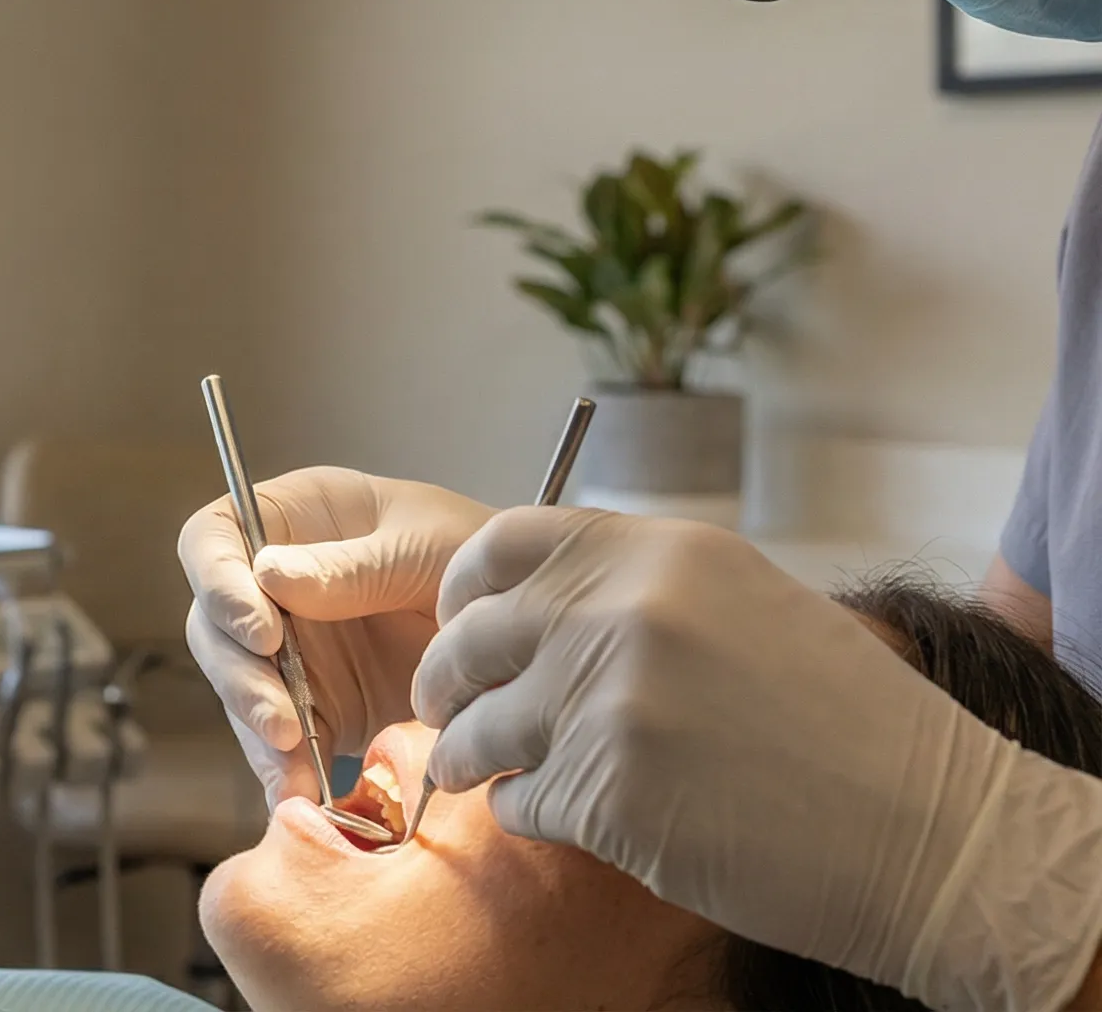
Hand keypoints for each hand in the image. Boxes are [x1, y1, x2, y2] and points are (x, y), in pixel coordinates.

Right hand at [177, 467, 493, 802]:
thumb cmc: (483, 553)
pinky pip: (279, 741)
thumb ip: (352, 566)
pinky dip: (284, 770)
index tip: (262, 631)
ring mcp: (293, 648)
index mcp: (293, 519)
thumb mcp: (425, 546)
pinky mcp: (316, 706)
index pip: (212, 540)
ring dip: (257, 729)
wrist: (531, 629)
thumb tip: (266, 576)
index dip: (217, 583)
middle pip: (213, 625)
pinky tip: (300, 793)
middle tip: (280, 719)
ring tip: (294, 765)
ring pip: (237, 688)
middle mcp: (276, 584)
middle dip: (238, 677)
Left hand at [417, 509, 1101, 1011]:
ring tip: (471, 769)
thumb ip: (641, 592)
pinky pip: (515, 799)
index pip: (504, 542)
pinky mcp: (604, 790)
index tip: (457, 621)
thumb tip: (540, 606)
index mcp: (659, 552)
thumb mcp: (746, 607)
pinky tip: (549, 814)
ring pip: (476, 726)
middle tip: (441, 707)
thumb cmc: (850, 727)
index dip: (463, 587)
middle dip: (443, 679)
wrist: (931, 830)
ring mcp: (606, 699)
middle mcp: (621, 610)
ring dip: (465, 753)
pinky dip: (520, 811)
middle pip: (470, 636)